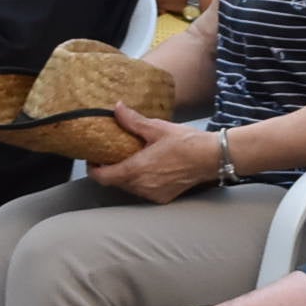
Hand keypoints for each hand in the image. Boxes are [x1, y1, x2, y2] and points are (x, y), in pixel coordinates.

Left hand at [89, 110, 221, 201]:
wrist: (212, 158)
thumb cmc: (186, 142)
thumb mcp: (157, 128)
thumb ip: (133, 121)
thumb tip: (116, 108)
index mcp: (136, 170)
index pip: (103, 177)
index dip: (93, 169)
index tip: (93, 159)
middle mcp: (141, 187)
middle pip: (115, 182)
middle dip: (110, 170)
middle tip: (111, 154)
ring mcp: (153, 194)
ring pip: (129, 187)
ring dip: (126, 175)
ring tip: (130, 159)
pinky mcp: (163, 197)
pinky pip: (144, 191)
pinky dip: (141, 181)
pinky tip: (149, 168)